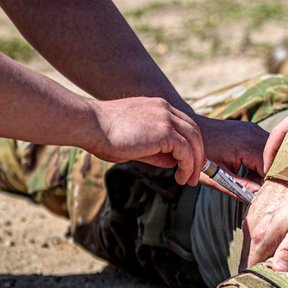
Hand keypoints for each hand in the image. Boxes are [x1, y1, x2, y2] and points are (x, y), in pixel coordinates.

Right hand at [86, 97, 206, 184]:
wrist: (89, 124)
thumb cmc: (102, 134)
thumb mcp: (134, 142)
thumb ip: (154, 150)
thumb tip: (172, 163)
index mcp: (157, 107)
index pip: (183, 124)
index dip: (189, 143)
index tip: (188, 161)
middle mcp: (165, 109)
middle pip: (194, 131)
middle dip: (198, 154)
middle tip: (195, 174)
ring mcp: (166, 118)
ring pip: (194, 141)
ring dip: (196, 163)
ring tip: (190, 180)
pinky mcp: (165, 131)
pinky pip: (186, 152)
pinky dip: (188, 166)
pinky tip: (181, 178)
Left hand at [195, 117, 267, 193]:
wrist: (190, 133)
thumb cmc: (201, 156)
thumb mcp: (217, 176)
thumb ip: (239, 187)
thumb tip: (257, 196)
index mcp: (247, 146)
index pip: (270, 168)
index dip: (266, 183)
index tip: (257, 193)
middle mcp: (255, 134)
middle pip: (275, 160)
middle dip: (267, 176)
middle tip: (251, 187)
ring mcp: (254, 129)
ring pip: (272, 154)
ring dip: (265, 168)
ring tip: (247, 177)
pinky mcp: (252, 129)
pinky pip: (265, 147)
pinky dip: (261, 159)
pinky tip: (246, 167)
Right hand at [242, 181, 287, 271]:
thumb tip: (277, 273)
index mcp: (262, 236)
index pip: (251, 267)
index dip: (259, 278)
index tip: (271, 285)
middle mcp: (252, 227)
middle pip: (249, 257)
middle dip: (260, 268)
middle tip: (278, 275)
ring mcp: (252, 215)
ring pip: (251, 243)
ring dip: (262, 252)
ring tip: (279, 258)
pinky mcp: (255, 206)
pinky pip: (253, 229)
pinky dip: (262, 238)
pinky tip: (276, 237)